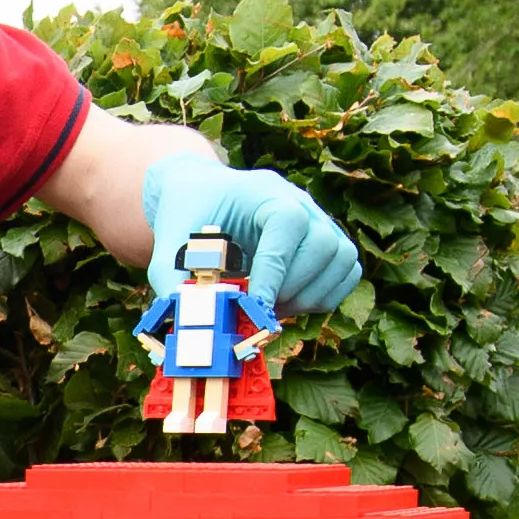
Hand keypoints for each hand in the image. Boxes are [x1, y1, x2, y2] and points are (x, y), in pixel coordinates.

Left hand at [140, 153, 361, 315]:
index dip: (275, 270)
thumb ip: (174, 280)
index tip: (255, 306)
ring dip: (311, 296)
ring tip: (274, 309)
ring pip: (343, 259)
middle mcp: (301, 201)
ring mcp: (319, 220)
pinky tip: (289, 304)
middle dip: (294, 288)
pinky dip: (324, 297)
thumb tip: (186, 326)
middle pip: (324, 244)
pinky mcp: (327, 241)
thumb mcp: (171, 243)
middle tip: (261, 309)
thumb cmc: (189, 215)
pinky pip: (347, 272)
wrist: (204, 196)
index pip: (288, 224)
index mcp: (264, 192)